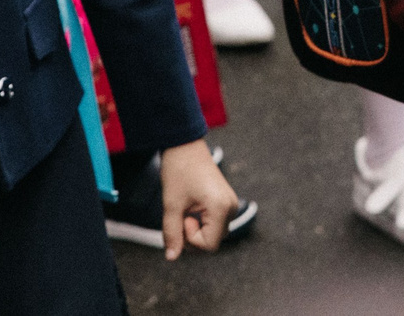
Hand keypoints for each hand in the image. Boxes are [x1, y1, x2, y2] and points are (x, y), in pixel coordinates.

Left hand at [157, 139, 243, 257]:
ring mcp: (231, 205)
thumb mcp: (171, 205)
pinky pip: (213, 223)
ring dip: (195, 228)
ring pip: (212, 234)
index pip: (208, 246)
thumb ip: (172, 234)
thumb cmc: (178, 171)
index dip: (190, 238)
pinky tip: (191, 206)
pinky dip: (199, 221)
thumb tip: (171, 258)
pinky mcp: (226, 202)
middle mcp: (232, 208)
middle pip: (211, 242)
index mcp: (222, 208)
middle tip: (181, 212)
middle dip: (191, 235)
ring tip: (186, 207)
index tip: (182, 216)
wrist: (184, 145)